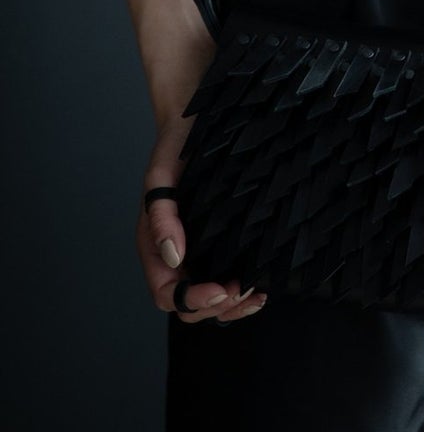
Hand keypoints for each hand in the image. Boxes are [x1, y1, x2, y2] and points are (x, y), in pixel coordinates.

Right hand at [140, 113, 266, 325]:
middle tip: (244, 291)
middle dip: (216, 306)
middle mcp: (175, 256)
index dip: (191, 299)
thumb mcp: (160, 178)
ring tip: (256, 295)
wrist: (195, 125)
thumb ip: (162, 217)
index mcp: (154, 246)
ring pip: (209, 300)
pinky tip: (261, 286)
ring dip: (232, 306)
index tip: (219, 290)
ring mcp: (197, 253)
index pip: (167, 293)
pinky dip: (242, 292)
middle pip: (188, 306)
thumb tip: (173, 257)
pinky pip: (226, 279)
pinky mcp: (220, 244)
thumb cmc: (174, 149)